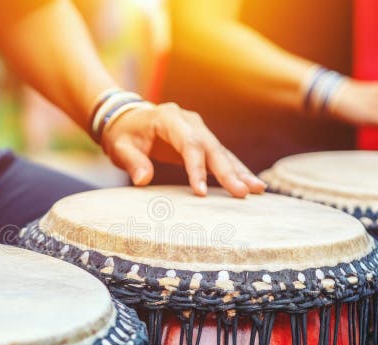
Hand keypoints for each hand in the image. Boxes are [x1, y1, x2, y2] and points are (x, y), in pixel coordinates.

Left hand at [100, 102, 265, 197]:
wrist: (127, 121)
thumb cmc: (124, 135)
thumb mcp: (120, 147)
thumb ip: (132, 162)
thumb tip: (142, 180)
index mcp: (169, 118)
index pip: (188, 143)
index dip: (196, 168)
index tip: (200, 192)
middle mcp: (190, 121)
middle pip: (212, 148)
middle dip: (228, 172)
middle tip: (243, 193)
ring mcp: (200, 130)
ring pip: (222, 152)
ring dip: (240, 172)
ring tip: (258, 190)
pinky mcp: (204, 142)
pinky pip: (222, 157)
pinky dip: (237, 171)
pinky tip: (253, 185)